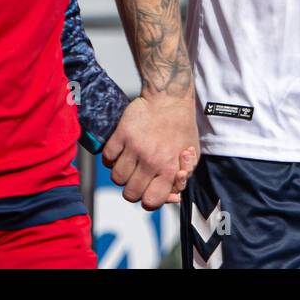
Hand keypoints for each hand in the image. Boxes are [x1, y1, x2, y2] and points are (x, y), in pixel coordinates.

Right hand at [102, 95, 198, 210]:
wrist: (170, 98)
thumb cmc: (182, 128)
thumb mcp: (192, 155)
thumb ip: (182, 179)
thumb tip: (173, 197)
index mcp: (170, 168)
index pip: (151, 201)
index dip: (149, 200)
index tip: (150, 189)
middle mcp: (151, 160)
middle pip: (130, 194)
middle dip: (134, 189)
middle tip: (139, 176)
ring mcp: (135, 147)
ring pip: (117, 178)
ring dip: (122, 174)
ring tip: (130, 163)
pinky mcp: (121, 134)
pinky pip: (107, 158)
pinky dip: (111, 158)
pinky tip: (121, 152)